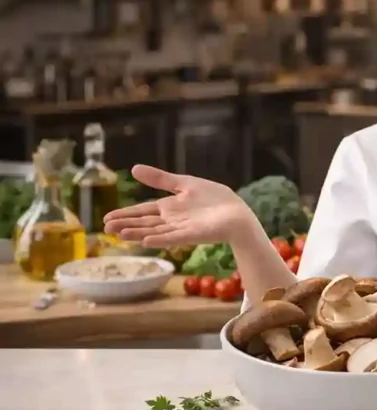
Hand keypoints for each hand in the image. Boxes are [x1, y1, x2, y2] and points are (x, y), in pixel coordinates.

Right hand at [103, 165, 252, 247]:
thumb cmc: (215, 199)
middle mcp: (171, 221)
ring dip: (137, 234)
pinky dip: (160, 239)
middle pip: (144, 223)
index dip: (126, 214)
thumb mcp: (184, 184)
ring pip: (155, 232)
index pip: (143, 211)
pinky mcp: (193, 235)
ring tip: (119, 235)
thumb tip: (133, 168)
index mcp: (169, 208)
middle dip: (126, 225)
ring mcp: (181, 229)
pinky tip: (147, 240)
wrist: (238, 213)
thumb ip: (160, 179)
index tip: (106, 219)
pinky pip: (174, 238)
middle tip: (106, 228)